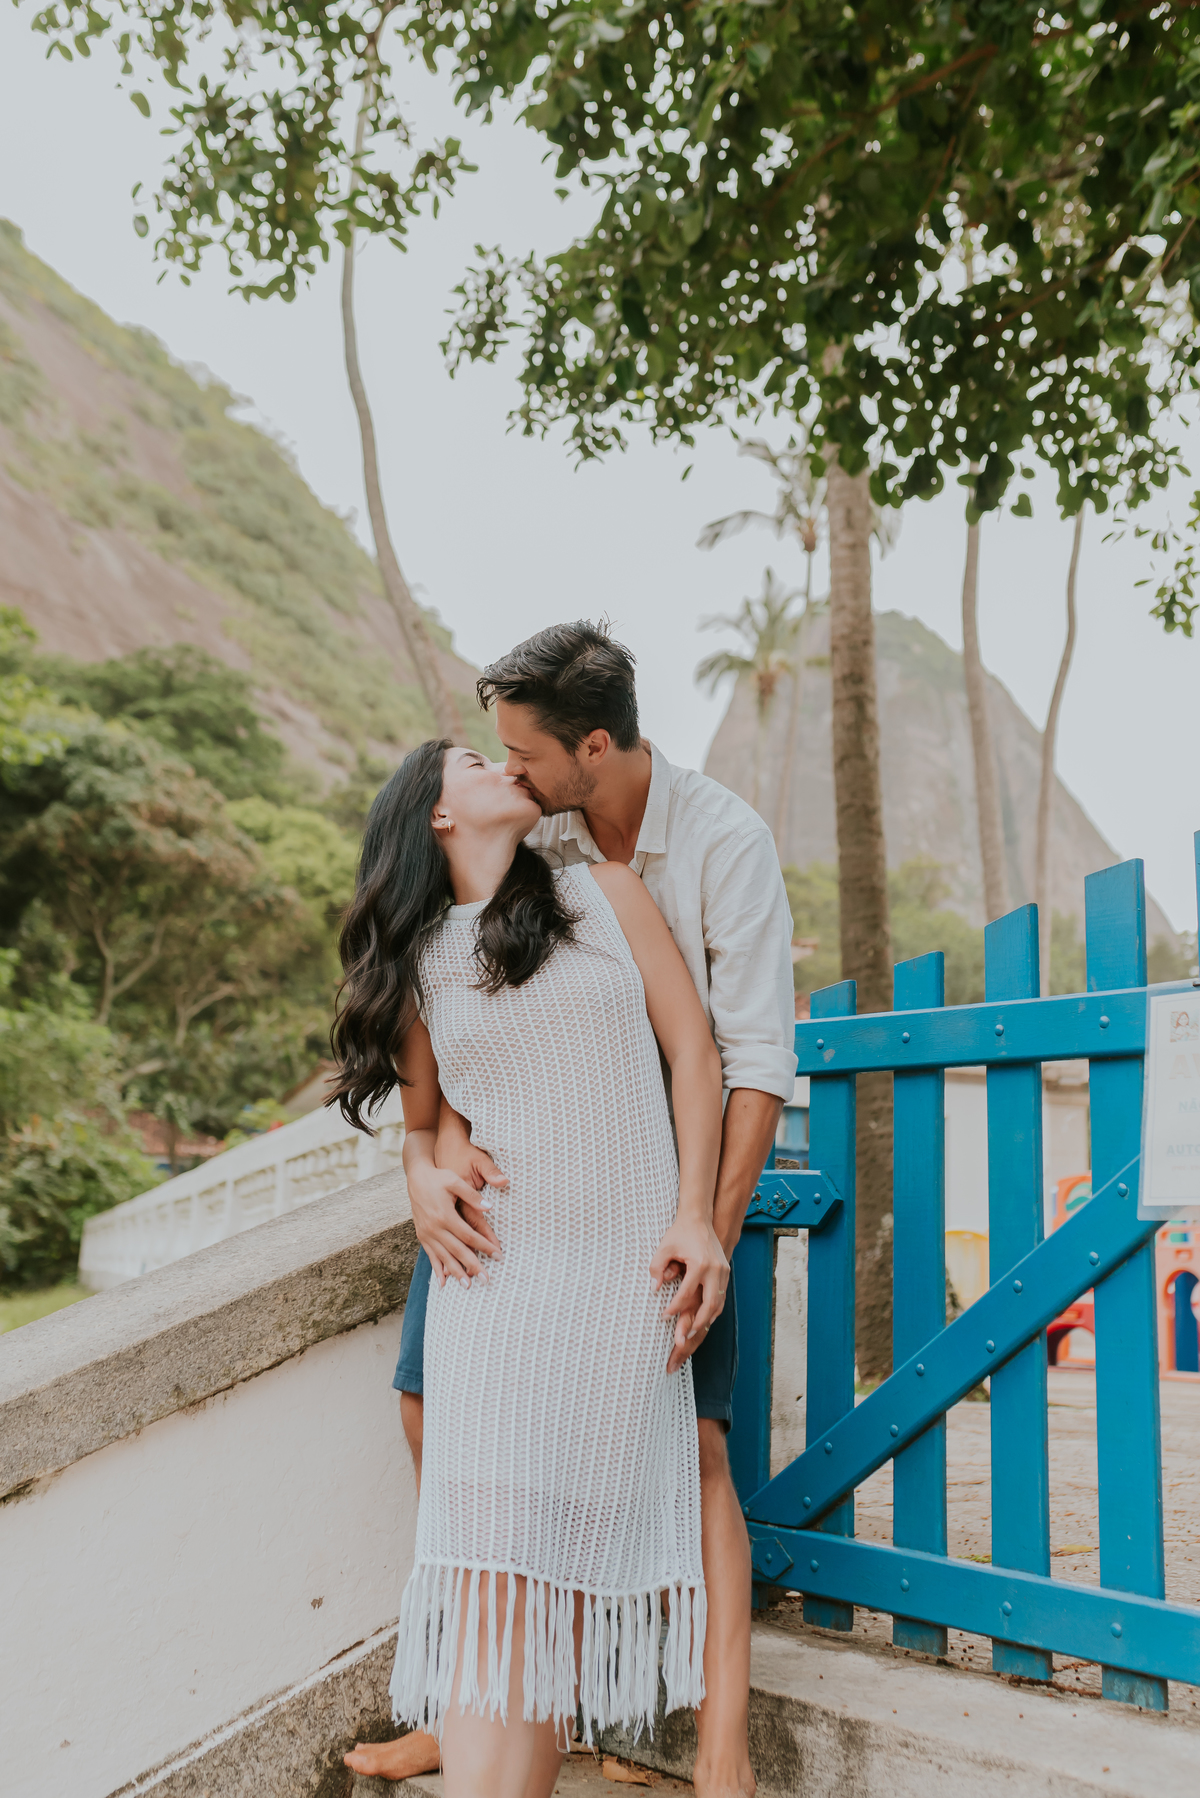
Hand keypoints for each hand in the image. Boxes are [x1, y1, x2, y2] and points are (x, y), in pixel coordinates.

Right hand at [406, 1154, 502, 1288]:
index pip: (469, 1236)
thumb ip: (472, 1195)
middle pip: (457, 1250)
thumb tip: (489, 1207)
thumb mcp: (455, 1181)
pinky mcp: (422, 1235)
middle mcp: (434, 1227)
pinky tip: (444, 1282)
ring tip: (468, 1286)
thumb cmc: (438, 1177)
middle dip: (473, 1266)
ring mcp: (427, 1233)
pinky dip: (437, 1269)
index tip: (498, 1255)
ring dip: (456, 1272)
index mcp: (445, 1215)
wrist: (416, 1177)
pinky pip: (431, 1255)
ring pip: (444, 1256)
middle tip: (487, 1280)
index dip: (484, 1246)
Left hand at [650, 1216, 729, 1375]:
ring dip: (706, 1320)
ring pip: (718, 1304)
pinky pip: (721, 1297)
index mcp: (700, 1264)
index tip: (663, 1317)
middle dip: (696, 1323)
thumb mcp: (664, 1247)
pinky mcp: (725, 1272)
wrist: (699, 1219)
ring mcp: (723, 1271)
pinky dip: (713, 1311)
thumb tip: (654, 1288)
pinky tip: (703, 1320)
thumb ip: (657, 1267)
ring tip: (692, 1335)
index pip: (686, 1294)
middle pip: (709, 1305)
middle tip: (682, 1339)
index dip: (674, 1308)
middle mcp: (715, 1270)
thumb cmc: (679, 1233)